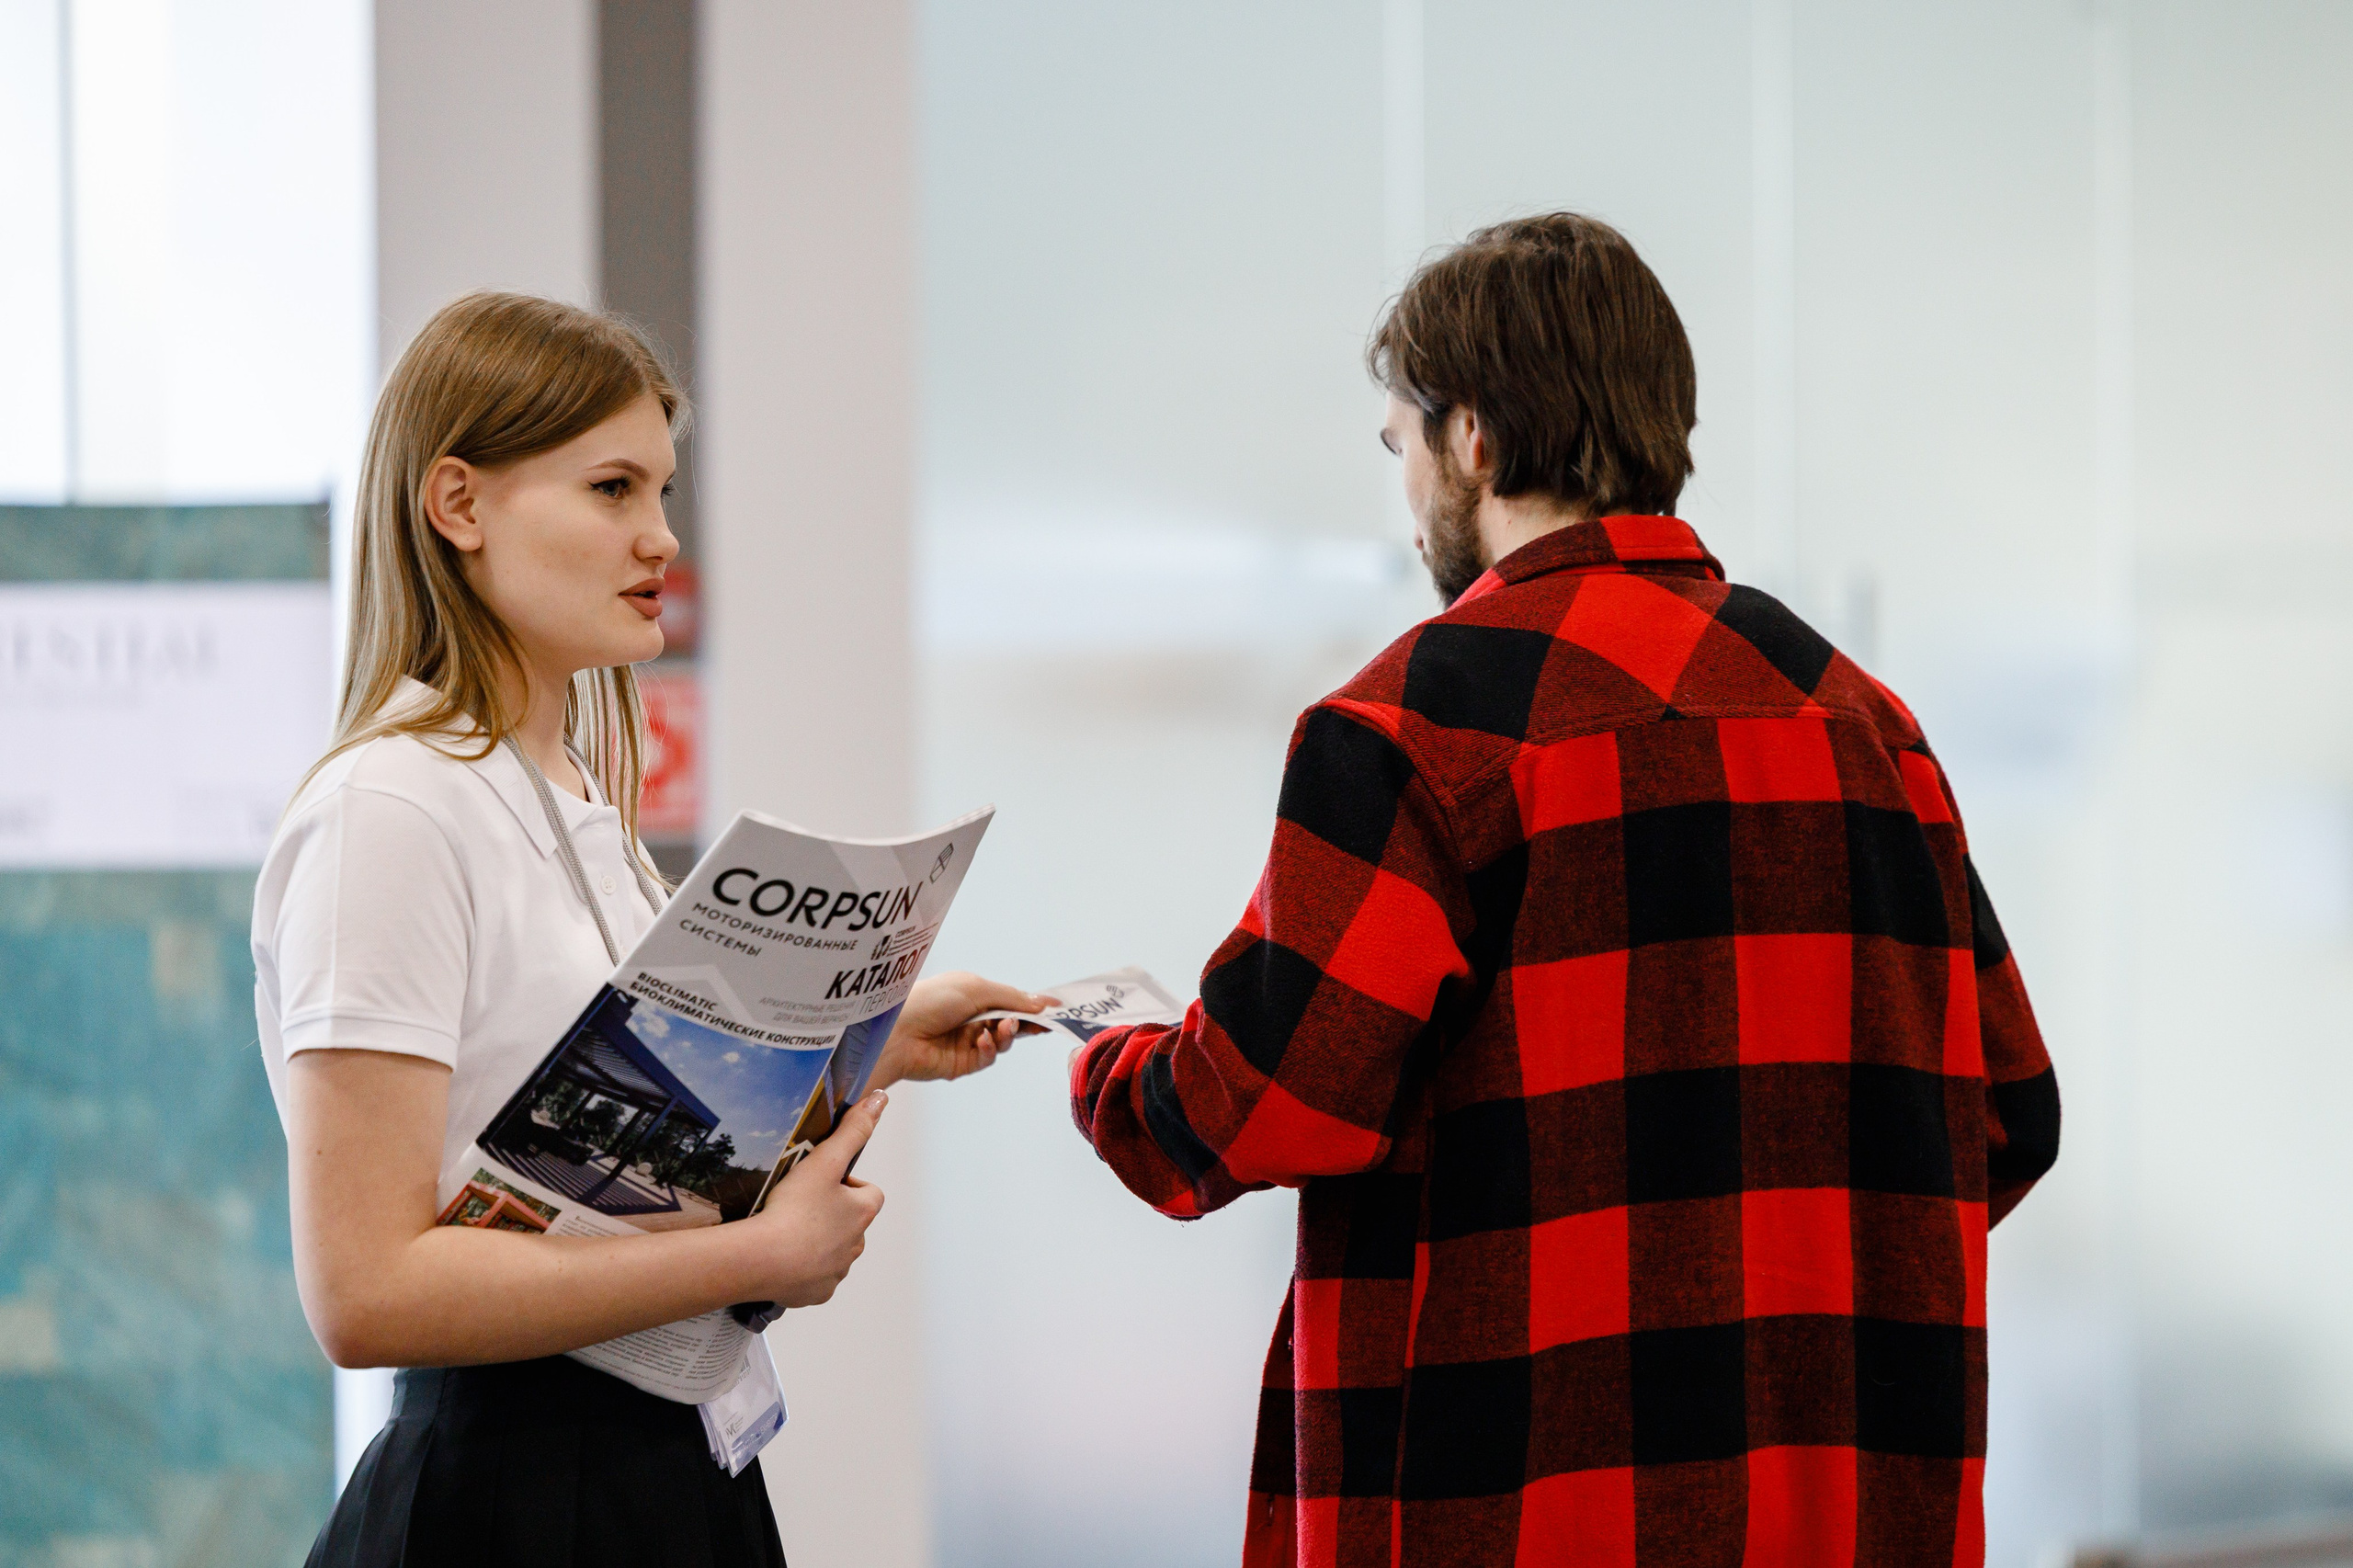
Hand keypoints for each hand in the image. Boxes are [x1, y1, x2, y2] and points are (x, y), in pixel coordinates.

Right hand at [737, 1091, 888, 1306]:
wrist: (761, 1260)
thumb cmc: (794, 1209)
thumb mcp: (824, 1161)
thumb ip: (852, 1129)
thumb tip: (881, 1099)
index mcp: (862, 1214)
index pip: (870, 1194)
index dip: (848, 1185)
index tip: (822, 1183)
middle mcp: (855, 1246)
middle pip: (851, 1224)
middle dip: (832, 1215)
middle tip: (799, 1205)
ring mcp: (836, 1273)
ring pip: (833, 1252)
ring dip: (817, 1242)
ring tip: (786, 1230)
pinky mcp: (814, 1294)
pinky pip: (813, 1278)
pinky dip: (802, 1269)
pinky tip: (780, 1257)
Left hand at [870, 971, 1058, 1089]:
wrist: (898, 1032)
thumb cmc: (931, 1000)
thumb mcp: (975, 989)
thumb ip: (1011, 997)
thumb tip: (1042, 1003)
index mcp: (973, 993)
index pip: (1010, 999)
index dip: (1032, 1004)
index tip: (1056, 1008)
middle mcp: (972, 1017)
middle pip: (1011, 1021)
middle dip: (1026, 1021)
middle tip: (1044, 1024)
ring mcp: (968, 1040)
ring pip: (1003, 1041)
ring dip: (1008, 1034)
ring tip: (1005, 1027)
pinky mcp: (963, 1063)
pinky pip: (988, 1058)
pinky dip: (990, 1049)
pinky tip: (983, 1041)